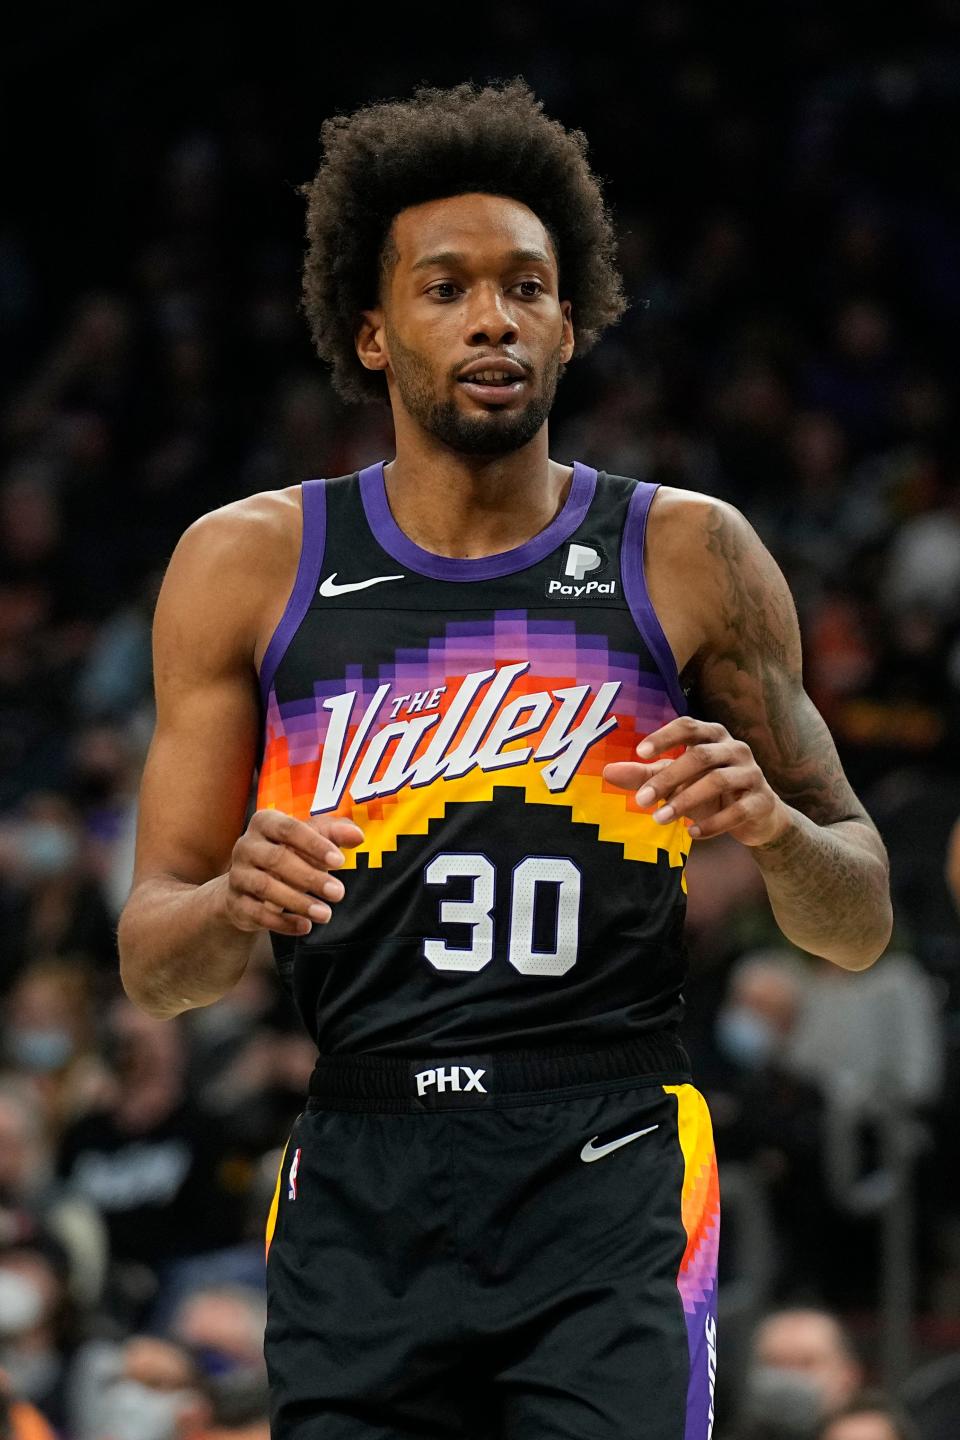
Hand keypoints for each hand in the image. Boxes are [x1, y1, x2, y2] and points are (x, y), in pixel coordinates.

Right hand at [221, 809, 363, 936]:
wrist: (247, 884)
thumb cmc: (286, 853)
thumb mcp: (309, 839)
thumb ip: (334, 833)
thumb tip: (358, 835)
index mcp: (264, 822)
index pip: (289, 829)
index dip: (314, 845)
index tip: (340, 861)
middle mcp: (246, 846)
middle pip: (277, 859)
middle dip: (310, 877)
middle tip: (339, 893)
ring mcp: (237, 875)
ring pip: (265, 887)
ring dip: (298, 902)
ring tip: (326, 914)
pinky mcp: (235, 902)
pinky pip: (257, 913)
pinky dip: (282, 923)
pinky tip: (305, 926)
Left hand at [602, 716, 791, 846]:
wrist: (759, 818)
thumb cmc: (711, 792)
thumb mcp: (678, 782)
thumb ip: (646, 776)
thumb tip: (607, 772)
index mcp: (713, 736)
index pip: (688, 726)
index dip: (665, 736)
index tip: (640, 753)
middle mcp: (735, 749)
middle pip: (700, 756)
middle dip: (668, 778)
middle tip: (642, 801)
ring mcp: (752, 773)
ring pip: (718, 781)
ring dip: (686, 801)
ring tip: (660, 819)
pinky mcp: (762, 801)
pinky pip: (738, 811)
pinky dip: (713, 823)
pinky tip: (692, 833)